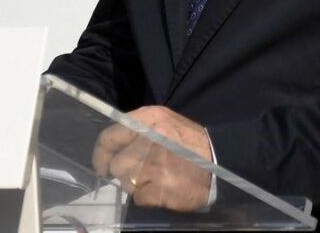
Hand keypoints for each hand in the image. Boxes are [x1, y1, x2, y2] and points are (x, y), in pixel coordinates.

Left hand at [92, 105, 212, 210]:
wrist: (219, 161)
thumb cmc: (186, 140)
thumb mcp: (162, 121)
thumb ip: (137, 128)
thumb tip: (111, 146)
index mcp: (147, 120)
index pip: (110, 136)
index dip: (101, 153)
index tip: (101, 164)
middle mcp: (148, 140)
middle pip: (116, 164)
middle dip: (124, 172)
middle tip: (139, 172)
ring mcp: (154, 166)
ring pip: (126, 183)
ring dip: (137, 185)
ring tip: (155, 178)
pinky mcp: (161, 189)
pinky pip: (139, 199)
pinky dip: (147, 197)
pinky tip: (162, 188)